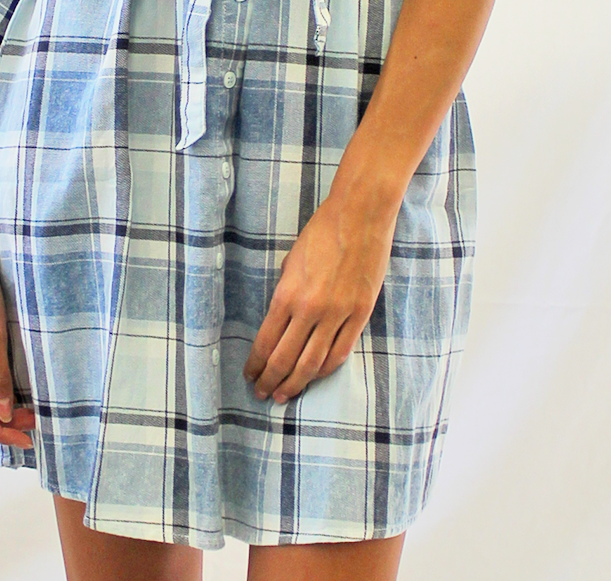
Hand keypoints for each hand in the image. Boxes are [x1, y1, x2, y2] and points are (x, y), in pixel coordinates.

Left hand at [243, 190, 397, 403]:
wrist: (360, 215)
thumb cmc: (322, 231)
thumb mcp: (292, 260)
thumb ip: (286, 292)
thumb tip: (282, 318)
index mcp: (288, 294)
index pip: (266, 342)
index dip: (256, 364)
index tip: (250, 375)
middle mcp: (310, 309)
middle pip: (285, 359)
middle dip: (270, 380)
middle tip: (262, 394)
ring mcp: (338, 314)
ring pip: (312, 363)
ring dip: (295, 383)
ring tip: (284, 395)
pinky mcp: (360, 314)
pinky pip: (340, 352)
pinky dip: (325, 370)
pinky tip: (315, 376)